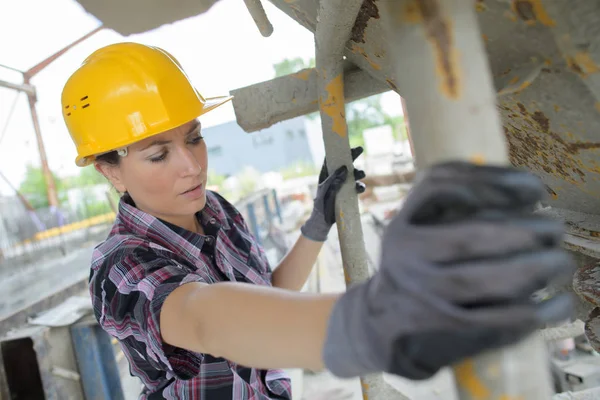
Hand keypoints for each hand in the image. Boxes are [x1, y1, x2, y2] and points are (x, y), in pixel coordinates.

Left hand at [300, 147, 365, 241]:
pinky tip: (360, 188)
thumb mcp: (326, 190)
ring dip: (359, 172)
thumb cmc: (322, 204)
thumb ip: (335, 179)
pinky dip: (360, 186)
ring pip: (353, 175)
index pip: (331, 158)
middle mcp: (336, 177)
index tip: (343, 141)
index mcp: (326, 174)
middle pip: (345, 163)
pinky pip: (357, 187)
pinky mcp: (349, 194)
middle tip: (359, 149)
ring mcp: (343, 185)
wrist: (324, 221)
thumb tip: (345, 168)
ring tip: (361, 174)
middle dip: (353, 156)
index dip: (337, 150)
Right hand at [322, 161, 573, 378]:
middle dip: (521, 230)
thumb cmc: (415, 262)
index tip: (534, 187)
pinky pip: (489, 321)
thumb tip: (525, 190)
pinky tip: (557, 303)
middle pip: (466, 237)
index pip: (440, 189)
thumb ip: (455, 200)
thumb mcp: (418, 226)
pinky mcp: (442, 326)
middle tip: (555, 228)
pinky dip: (530, 313)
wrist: (383, 318)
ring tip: (560, 261)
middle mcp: (404, 256)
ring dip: (530, 269)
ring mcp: (421, 293)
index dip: (492, 182)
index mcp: (403, 225)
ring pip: (477, 280)